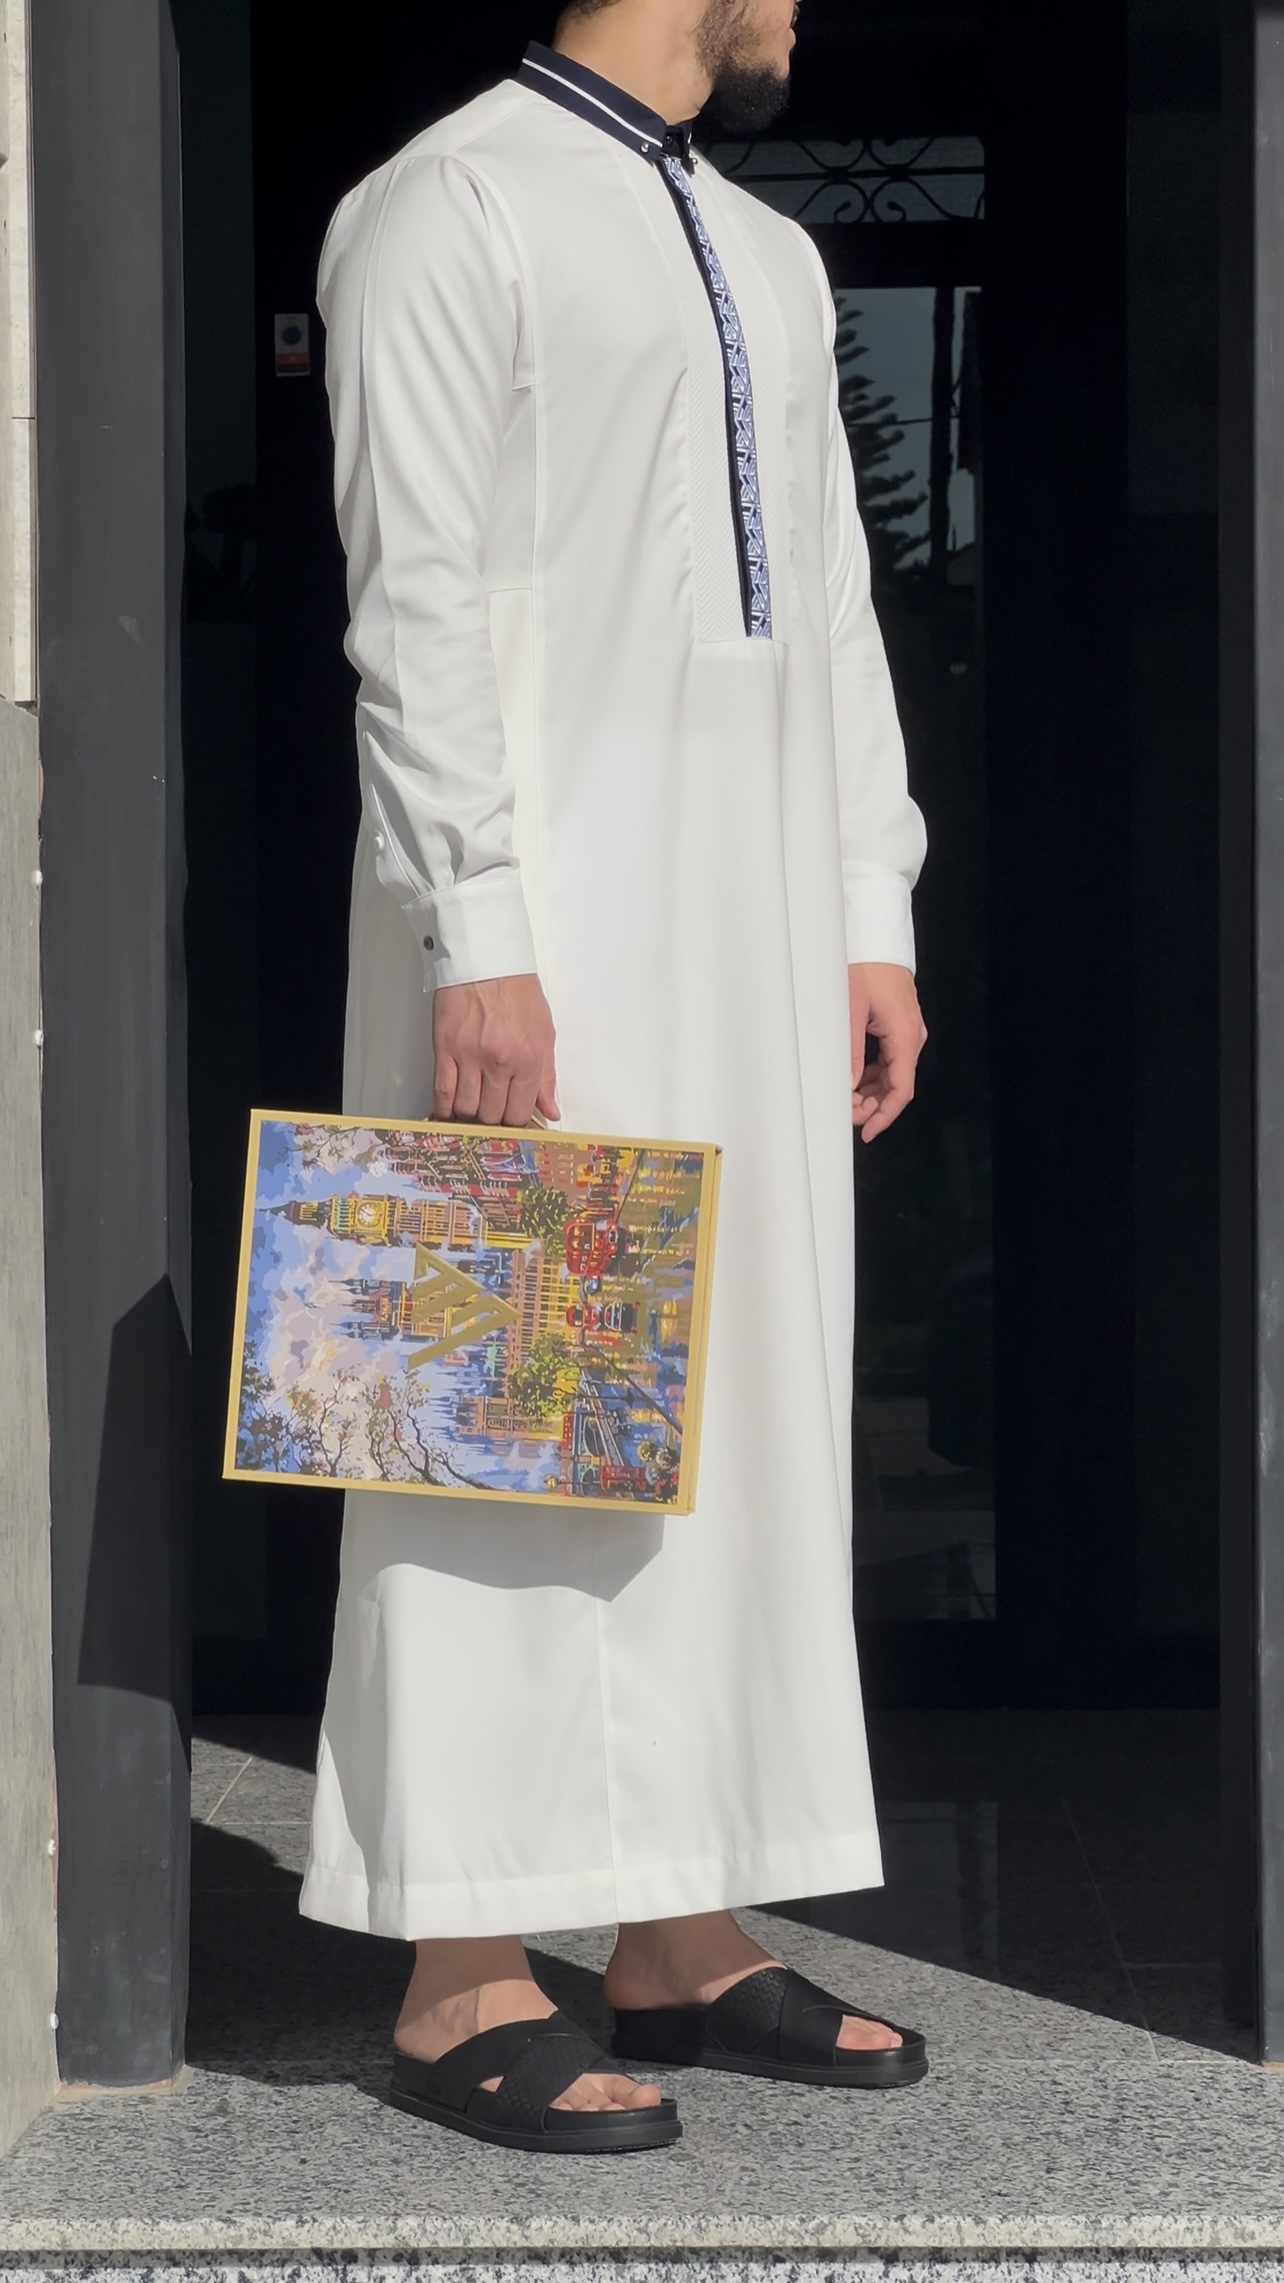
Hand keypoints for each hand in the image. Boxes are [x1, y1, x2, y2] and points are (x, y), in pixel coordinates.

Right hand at [431, 973, 558, 1127]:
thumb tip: (549, 1110)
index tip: (509, 1121)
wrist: (487, 959)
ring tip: (472, 1111)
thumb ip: (547, 1076)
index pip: (520, 1112)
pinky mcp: (445, 1048)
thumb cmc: (516, 989)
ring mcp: (470, 1056)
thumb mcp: (544, 1032)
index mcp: (528, 1059)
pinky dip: (444, 1107)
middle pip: (492, 1114)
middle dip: (492, 1121)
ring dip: (469, 1115)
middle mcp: (499, 1061)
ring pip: (466, 1108)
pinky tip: (448, 1111)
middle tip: (490, 1115)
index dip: (514, 1123)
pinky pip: (442, 1091)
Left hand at [849, 962, 926, 1142]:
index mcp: (904, 1035)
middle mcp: (911, 1037)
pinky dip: (873, 1076)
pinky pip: (889, 1061)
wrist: (875, 941)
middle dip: (873, 1105)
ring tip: (846, 1100)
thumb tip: (849, 1086)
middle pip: (897, 1085)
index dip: (884, 1115)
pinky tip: (854, 1081)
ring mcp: (907, 1033)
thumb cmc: (864, 967)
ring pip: (893, 1075)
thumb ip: (850, 1052)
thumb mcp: (849, 1010)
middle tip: (845, 1113)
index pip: (901, 1088)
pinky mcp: (899, 1028)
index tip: (867, 1131)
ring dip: (871, 1092)